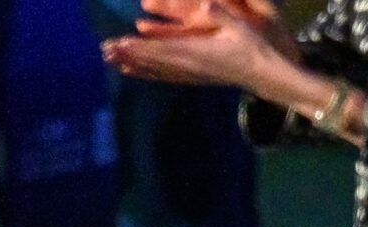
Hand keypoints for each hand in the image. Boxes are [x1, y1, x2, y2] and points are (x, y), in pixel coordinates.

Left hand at [103, 0, 298, 95]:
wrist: (263, 75)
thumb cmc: (253, 46)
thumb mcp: (240, 25)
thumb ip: (220, 14)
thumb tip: (205, 4)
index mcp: (195, 53)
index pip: (159, 50)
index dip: (137, 47)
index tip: (118, 43)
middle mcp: (187, 67)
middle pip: (151, 61)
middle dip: (127, 54)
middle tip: (104, 50)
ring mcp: (189, 75)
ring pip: (154, 70)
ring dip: (132, 64)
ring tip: (111, 60)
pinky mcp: (193, 78)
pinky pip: (163, 76)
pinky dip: (146, 73)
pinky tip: (133, 72)